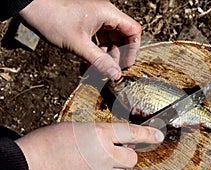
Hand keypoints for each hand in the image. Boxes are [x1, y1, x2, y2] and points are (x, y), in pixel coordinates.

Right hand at [15, 122, 163, 169]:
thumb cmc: (47, 145)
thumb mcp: (76, 129)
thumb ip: (100, 134)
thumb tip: (116, 141)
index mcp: (99, 135)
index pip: (132, 132)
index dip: (148, 133)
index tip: (158, 135)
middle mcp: (105, 156)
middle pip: (132, 158)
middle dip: (124, 157)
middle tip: (109, 156)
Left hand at [19, 0, 141, 79]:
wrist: (30, 6)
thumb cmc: (51, 18)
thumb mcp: (78, 44)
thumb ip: (99, 61)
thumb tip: (116, 75)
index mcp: (107, 13)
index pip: (133, 30)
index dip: (133, 49)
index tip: (126, 65)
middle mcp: (104, 13)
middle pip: (122, 36)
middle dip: (117, 55)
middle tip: (111, 71)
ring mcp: (95, 17)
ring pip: (109, 39)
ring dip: (105, 55)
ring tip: (98, 70)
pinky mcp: (86, 22)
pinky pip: (98, 38)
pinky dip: (96, 51)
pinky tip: (89, 63)